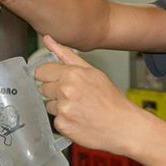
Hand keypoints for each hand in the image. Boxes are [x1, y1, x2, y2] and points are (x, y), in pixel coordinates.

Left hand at [37, 35, 145, 155]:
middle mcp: (66, 90)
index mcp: (72, 74)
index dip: (50, 77)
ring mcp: (63, 109)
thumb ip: (66, 54)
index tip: (60, 81)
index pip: (41, 72)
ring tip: (80, 109)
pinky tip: (80, 120)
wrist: (123, 126)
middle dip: (56, 92)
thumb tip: (48, 39)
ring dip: (60, 107)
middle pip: (44, 89)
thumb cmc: (111, 99)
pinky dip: (65, 121)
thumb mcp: (93, 72)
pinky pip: (55, 120)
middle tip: (77, 97)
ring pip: (49, 105)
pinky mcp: (62, 125)